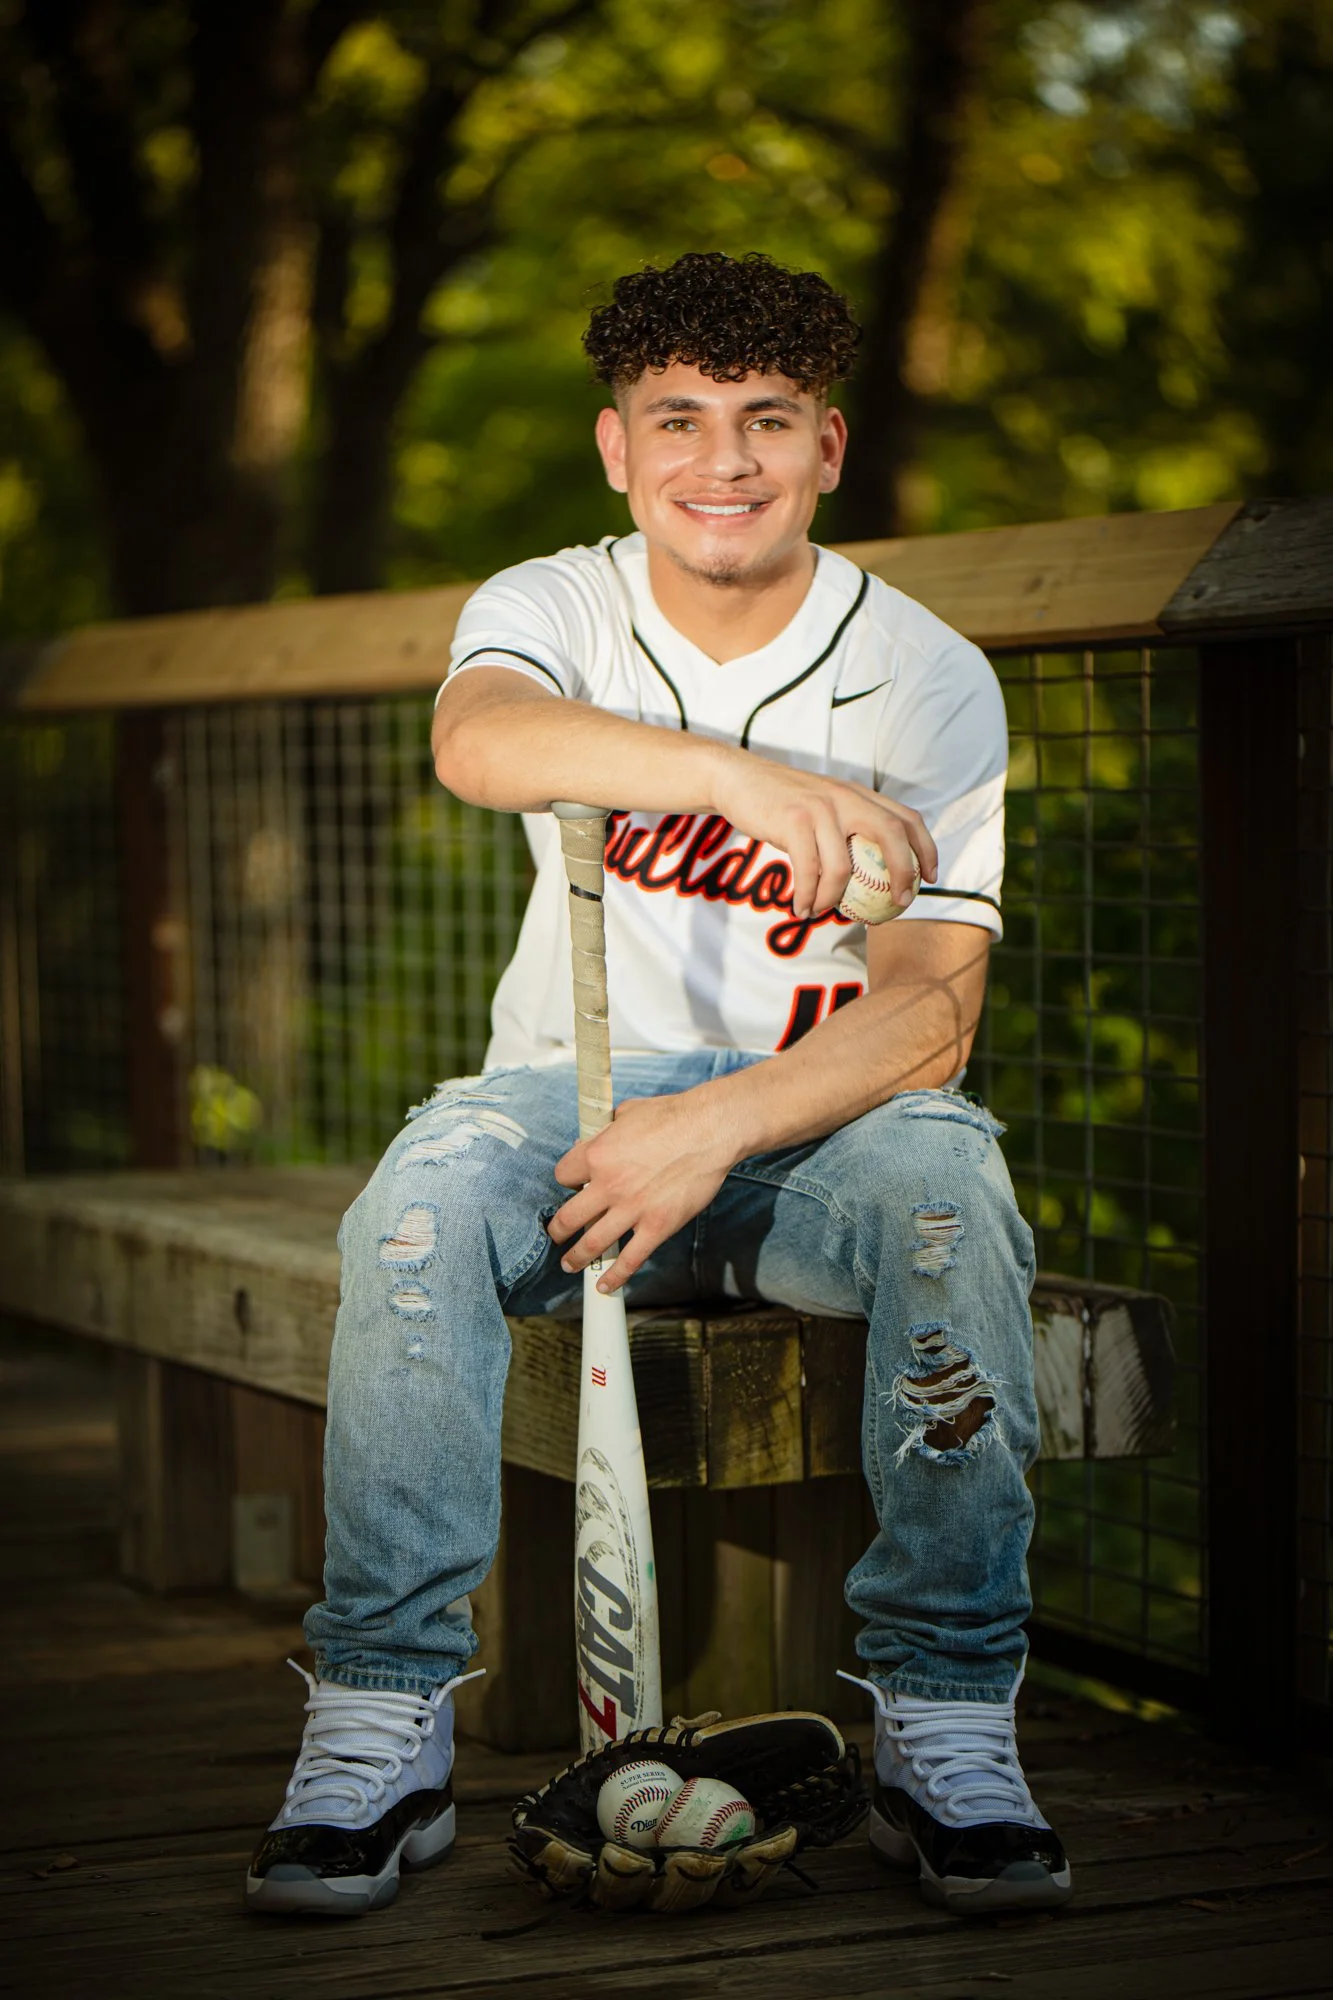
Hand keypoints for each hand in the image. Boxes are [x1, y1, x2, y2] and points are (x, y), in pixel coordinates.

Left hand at [548, 1090, 736, 1292]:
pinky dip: (615, 1276)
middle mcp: (609, 1185)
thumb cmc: (673, 1115)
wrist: (710, 1130)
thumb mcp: (628, 1112)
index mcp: (597, 1155)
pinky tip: (604, 1286)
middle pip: (568, 1217)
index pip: (563, 1175)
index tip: (574, 1186)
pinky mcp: (657, 1226)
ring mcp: (632, 1209)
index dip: (567, 1180)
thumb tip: (594, 1138)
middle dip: (558, 1230)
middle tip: (556, 1234)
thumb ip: (606, 1130)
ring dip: (576, 1258)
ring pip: (592, 1243)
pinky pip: (630, 1259)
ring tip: (569, 1264)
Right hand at [711, 749, 936, 919]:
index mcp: (859, 794)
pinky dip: (808, 896)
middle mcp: (846, 797)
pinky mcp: (793, 821)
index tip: (928, 879)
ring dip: (834, 899)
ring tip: (822, 912)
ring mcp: (820, 808)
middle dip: (902, 872)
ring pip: (842, 867)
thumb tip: (870, 874)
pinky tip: (801, 909)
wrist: (738, 780)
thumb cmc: (782, 804)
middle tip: (899, 903)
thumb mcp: (823, 806)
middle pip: (891, 834)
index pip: (907, 818)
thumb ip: (847, 827)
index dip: (926, 849)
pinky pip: (808, 871)